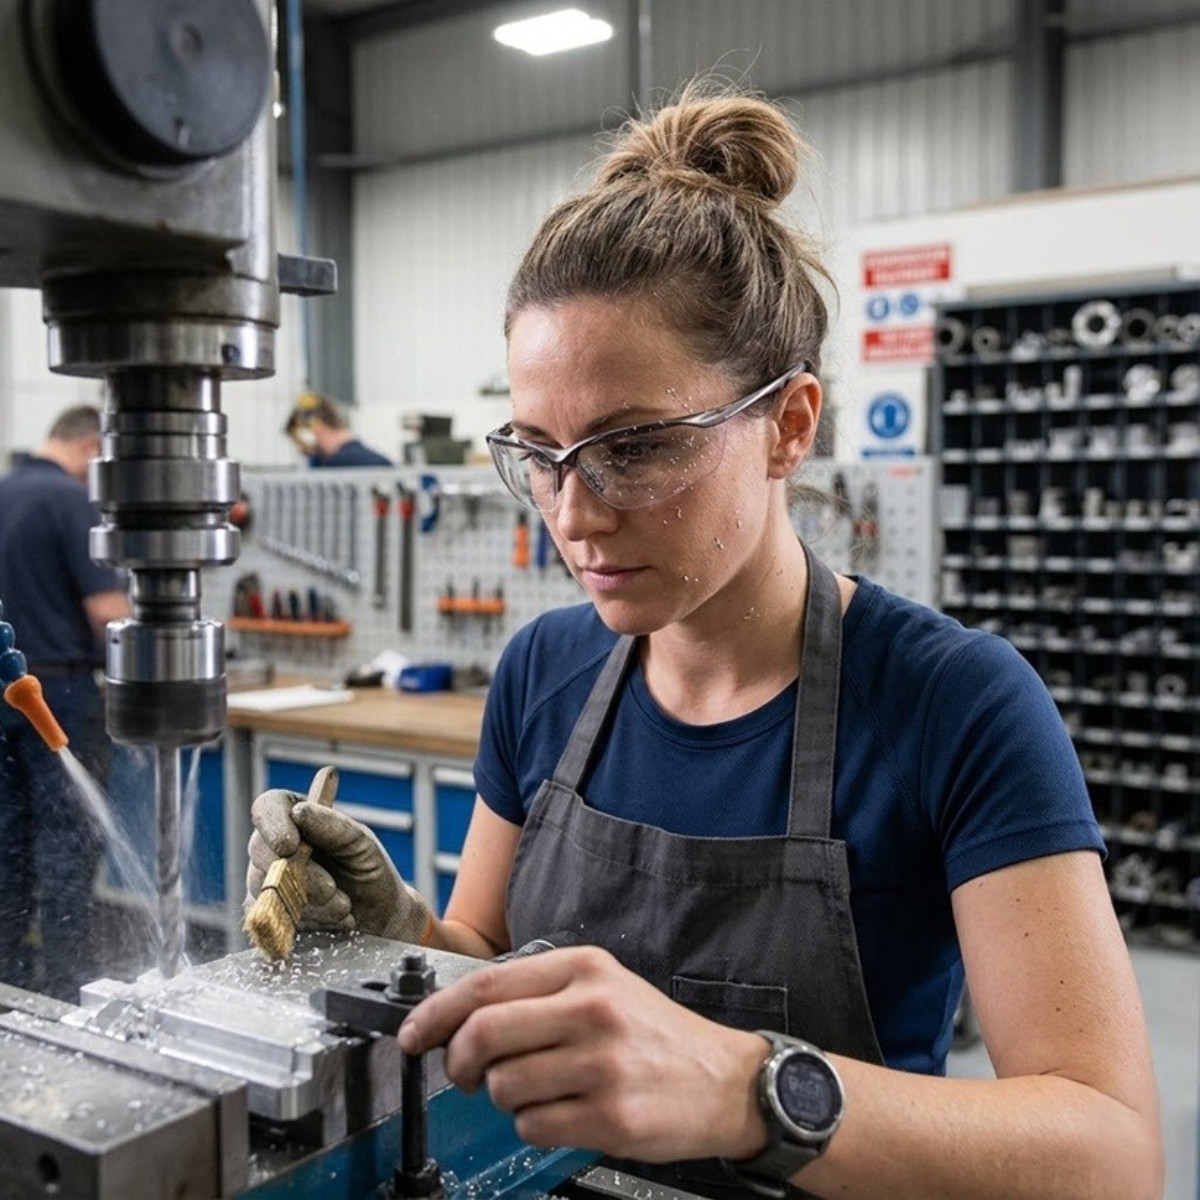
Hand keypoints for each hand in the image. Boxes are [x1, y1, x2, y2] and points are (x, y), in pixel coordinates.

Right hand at [245, 789, 433, 942]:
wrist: (377, 915)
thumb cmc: (369, 869)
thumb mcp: (360, 843)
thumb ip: (332, 825)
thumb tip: (299, 812)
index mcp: (296, 816)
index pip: (267, 807)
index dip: (272, 824)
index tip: (290, 845)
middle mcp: (275, 845)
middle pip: (259, 850)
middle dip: (299, 873)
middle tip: (331, 888)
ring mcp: (267, 879)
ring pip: (266, 888)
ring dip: (309, 902)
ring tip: (343, 906)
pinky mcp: (268, 912)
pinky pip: (272, 917)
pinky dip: (309, 920)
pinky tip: (333, 920)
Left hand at [397, 945, 768, 1162]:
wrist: (725, 1081)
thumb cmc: (655, 1034)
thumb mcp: (604, 986)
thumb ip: (537, 993)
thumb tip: (458, 1016)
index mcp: (584, 968)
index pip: (486, 986)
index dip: (435, 1013)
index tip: (413, 1033)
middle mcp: (592, 1009)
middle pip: (482, 1034)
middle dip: (455, 1061)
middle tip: (459, 1072)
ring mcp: (602, 1064)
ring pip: (502, 1085)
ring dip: (502, 1096)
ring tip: (537, 1089)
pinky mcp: (611, 1116)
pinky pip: (532, 1125)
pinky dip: (532, 1124)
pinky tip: (562, 1111)